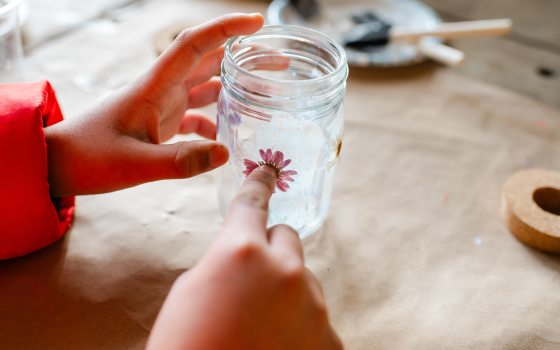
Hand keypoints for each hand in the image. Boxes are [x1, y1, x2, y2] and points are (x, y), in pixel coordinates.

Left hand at [45, 13, 263, 195]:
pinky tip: (228, 138)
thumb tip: (227, 154)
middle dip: (243, 57)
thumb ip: (180, 161)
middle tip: (278, 63)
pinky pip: (195, 116)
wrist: (58, 164)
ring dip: (233, 88)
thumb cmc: (88, 157)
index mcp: (155, 87)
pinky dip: (214, 122)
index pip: (194, 45)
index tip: (257, 23)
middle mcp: (161, 90)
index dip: (226, 29)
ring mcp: (161, 106)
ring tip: (264, 96)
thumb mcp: (135, 164)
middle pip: (208, 62)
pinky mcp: (160, 124)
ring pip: (204, 88)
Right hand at [146, 166, 342, 349]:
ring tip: (259, 327)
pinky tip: (276, 346)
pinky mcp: (329, 337)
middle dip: (270, 250)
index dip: (258, 184)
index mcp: (241, 251)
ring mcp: (312, 305)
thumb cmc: (186, 346)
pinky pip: (315, 315)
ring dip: (285, 291)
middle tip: (250, 281)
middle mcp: (285, 270)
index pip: (254, 202)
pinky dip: (299, 324)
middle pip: (287, 238)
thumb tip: (246, 256)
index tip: (268, 171)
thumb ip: (225, 261)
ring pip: (302, 279)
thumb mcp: (191, 292)